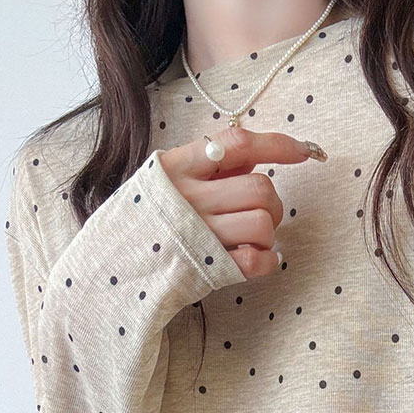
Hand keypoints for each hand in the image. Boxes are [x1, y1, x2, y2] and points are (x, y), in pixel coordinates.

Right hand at [158, 125, 327, 278]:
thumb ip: (210, 166)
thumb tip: (254, 157)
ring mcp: (199, 234)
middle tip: (263, 216)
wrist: (108, 269)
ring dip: (268, 234)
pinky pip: (257, 261)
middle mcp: (189, 197)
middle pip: (260, 188)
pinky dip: (269, 261)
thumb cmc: (146, 220)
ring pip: (262, 224)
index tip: (305, 152)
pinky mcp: (208, 267)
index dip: (278, 145)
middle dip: (273, 204)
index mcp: (179, 166)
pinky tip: (261, 259)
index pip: (238, 143)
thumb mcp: (167, 180)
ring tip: (252, 240)